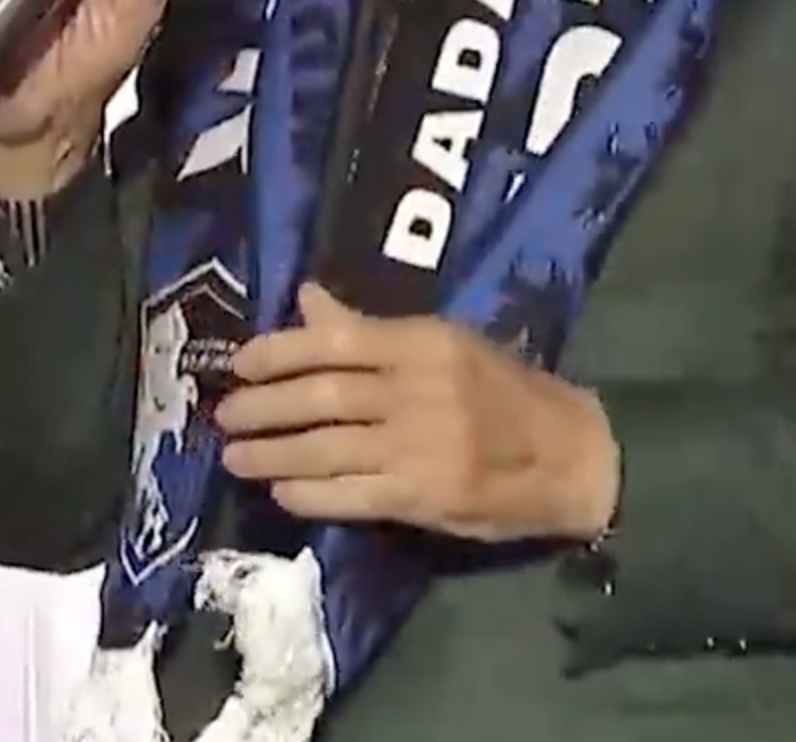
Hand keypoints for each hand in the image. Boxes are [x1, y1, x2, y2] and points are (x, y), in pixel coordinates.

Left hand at [217, 284, 618, 542]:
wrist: (571, 455)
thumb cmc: (504, 393)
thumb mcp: (445, 346)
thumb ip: (371, 330)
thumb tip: (307, 299)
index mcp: (424, 344)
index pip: (336, 342)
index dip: (279, 352)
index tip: (241, 363)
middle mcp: (418, 391)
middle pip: (322, 396)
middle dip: (263, 407)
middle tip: (223, 415)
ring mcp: (419, 447)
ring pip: (326, 448)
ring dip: (271, 453)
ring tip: (235, 456)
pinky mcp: (422, 496)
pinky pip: (349, 494)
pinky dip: (309, 493)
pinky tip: (281, 490)